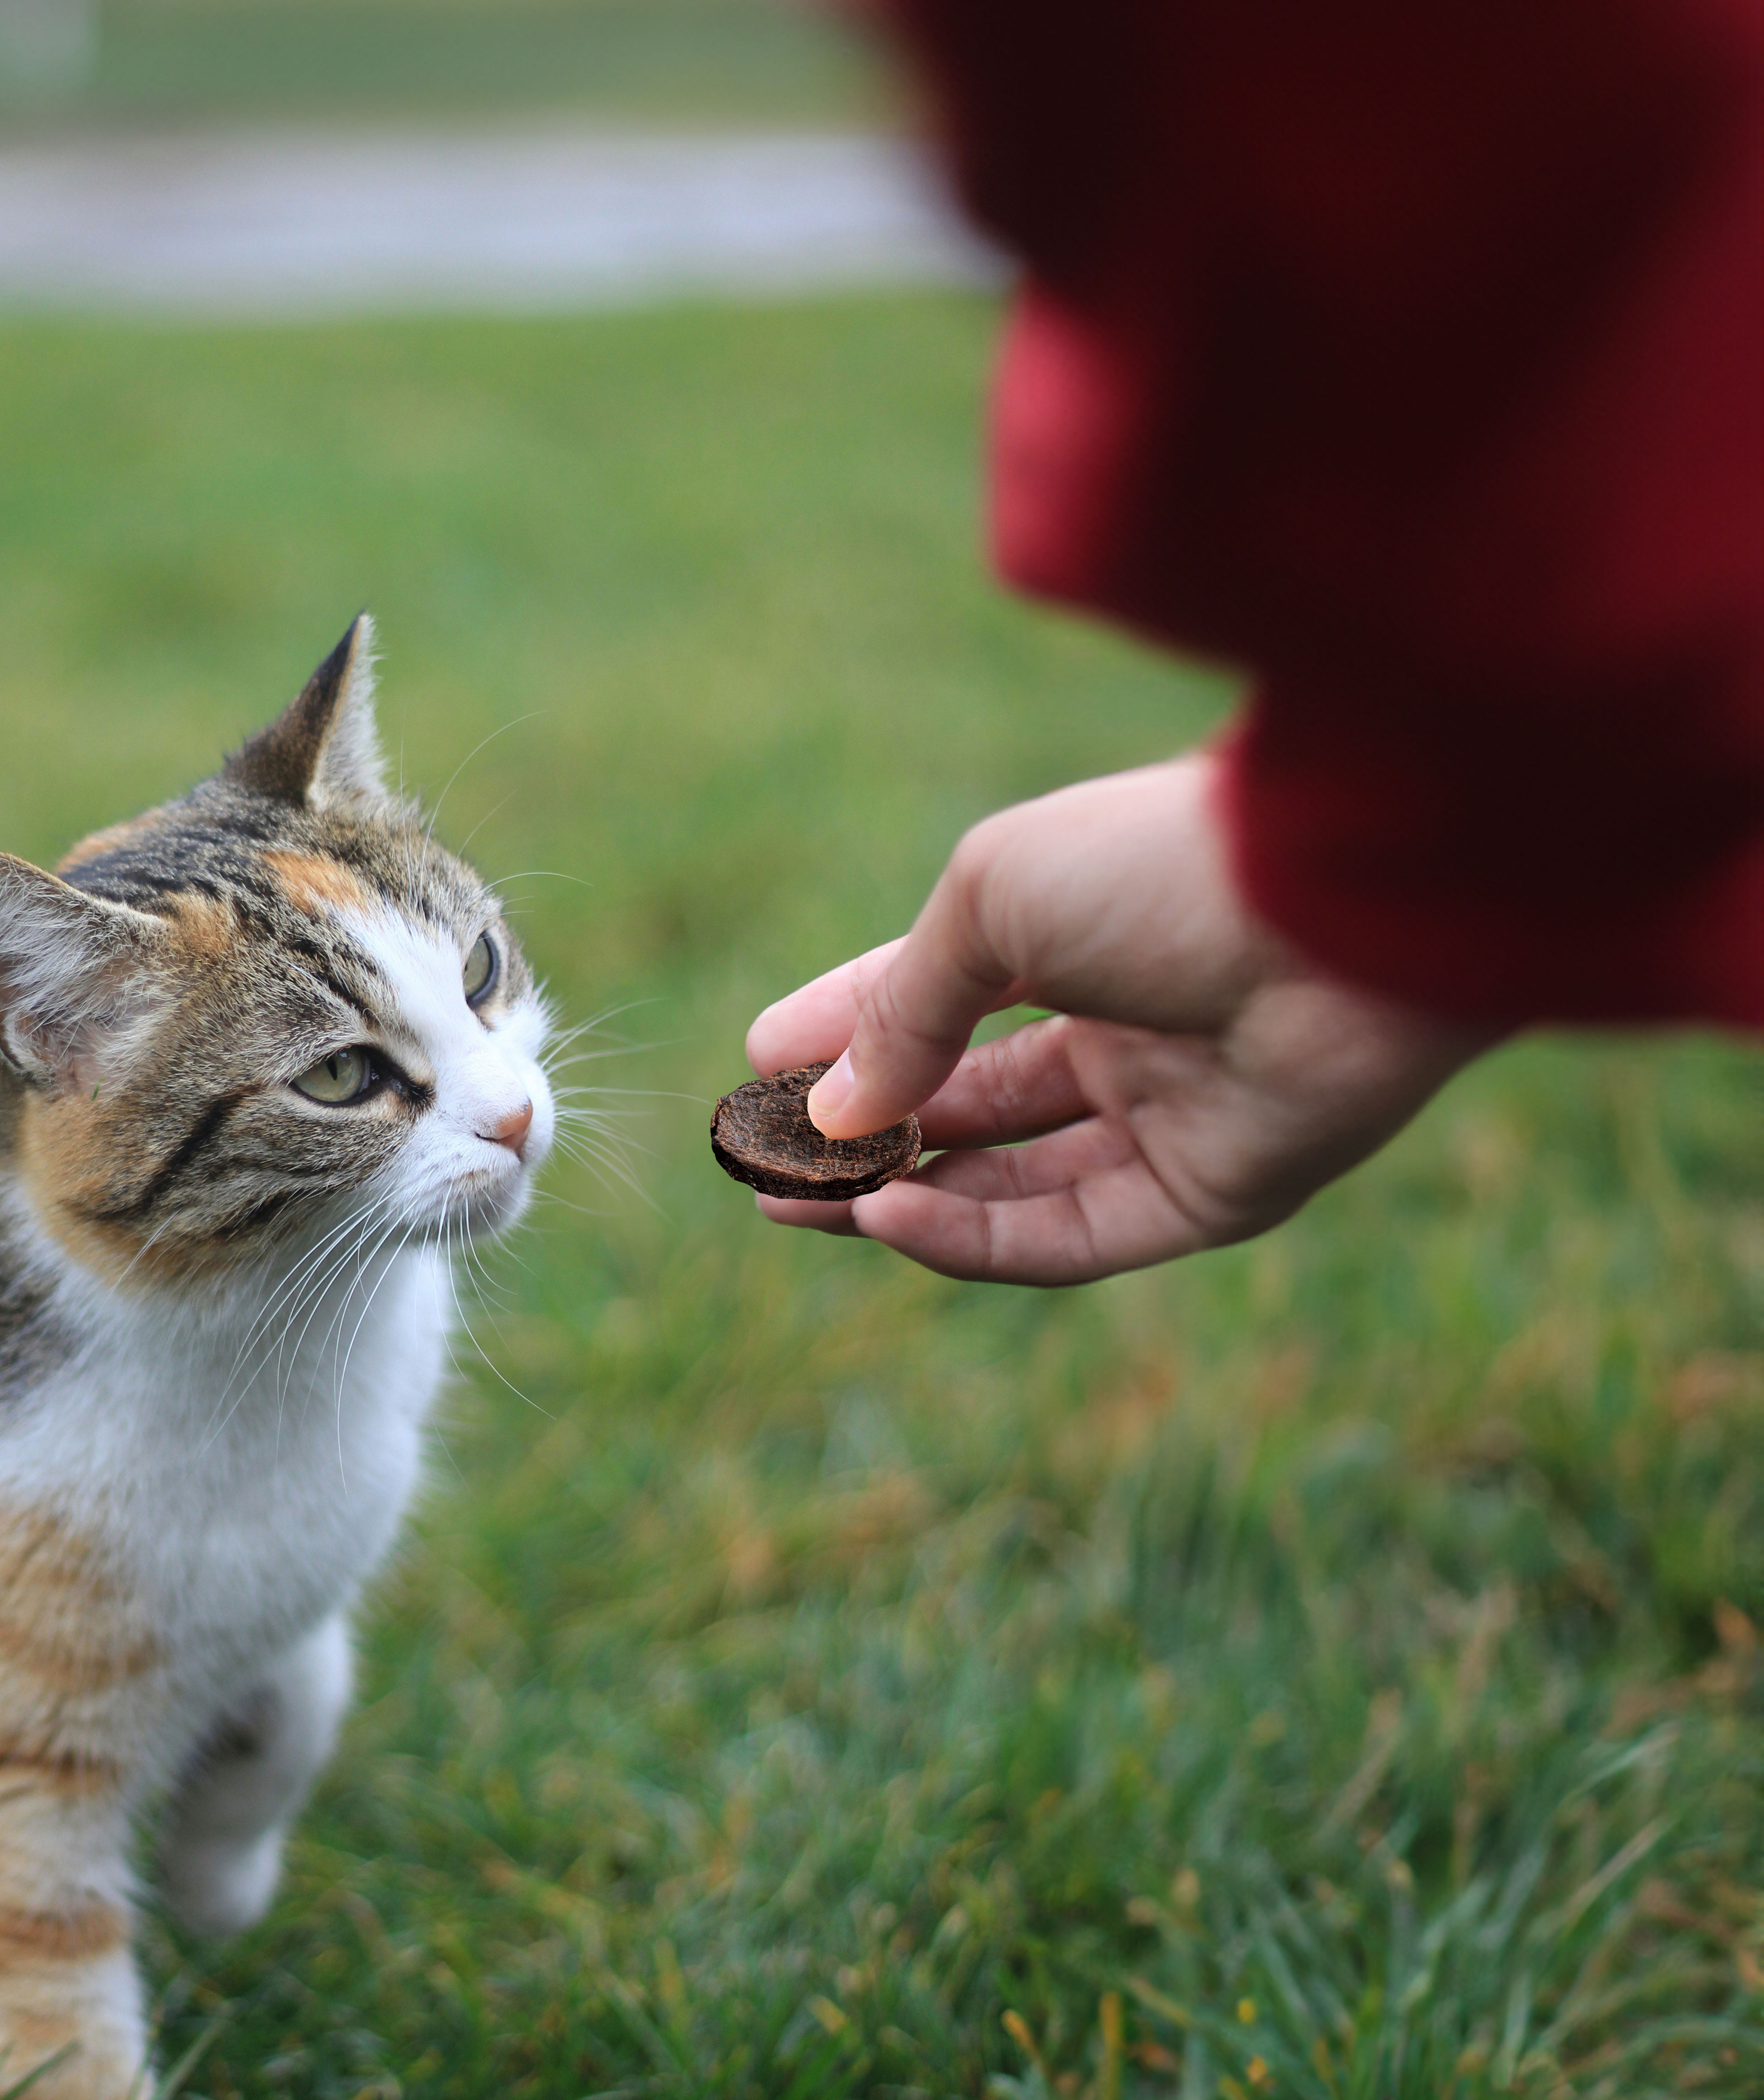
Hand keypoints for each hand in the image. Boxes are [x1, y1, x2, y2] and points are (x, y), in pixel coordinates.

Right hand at [743, 757, 1501, 1283]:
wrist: (1341, 906)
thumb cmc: (1160, 865)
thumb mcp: (990, 904)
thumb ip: (904, 1009)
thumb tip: (830, 1109)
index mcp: (1083, 934)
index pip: (943, 999)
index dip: (848, 1030)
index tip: (758, 1058)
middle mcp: (1130, 1028)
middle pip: (966, 1108)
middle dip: (858, 1134)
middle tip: (757, 1162)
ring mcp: (1173, 1116)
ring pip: (1007, 1184)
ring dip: (894, 1195)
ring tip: (794, 1199)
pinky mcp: (1212, 1196)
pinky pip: (1070, 1234)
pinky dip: (970, 1234)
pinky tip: (886, 1213)